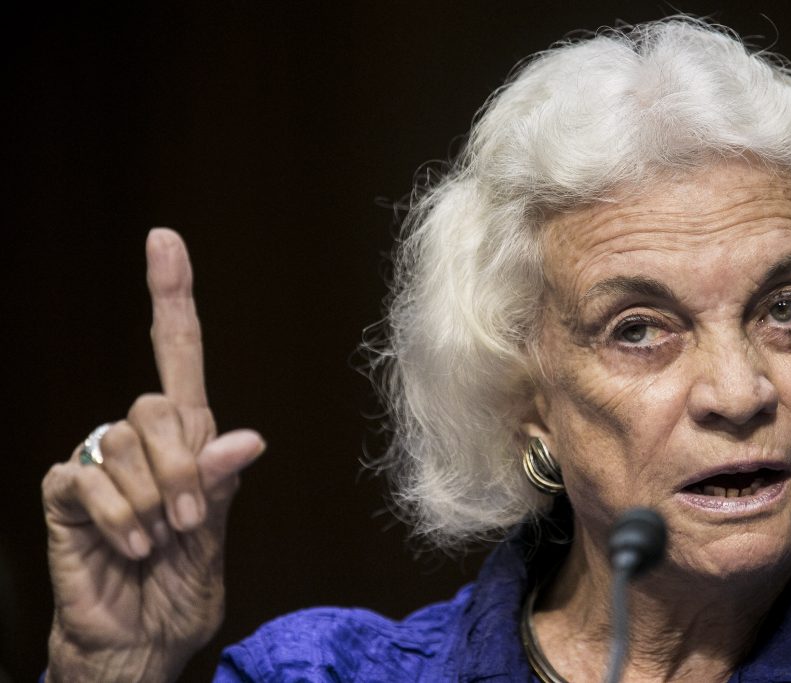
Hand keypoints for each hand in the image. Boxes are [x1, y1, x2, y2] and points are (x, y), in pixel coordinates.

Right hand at [42, 229, 264, 681]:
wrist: (142, 639)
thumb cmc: (181, 584)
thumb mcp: (215, 531)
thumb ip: (221, 481)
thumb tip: (248, 436)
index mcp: (187, 439)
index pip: (177, 354)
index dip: (171, 296)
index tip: (165, 240)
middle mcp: (142, 440)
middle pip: (159, 404)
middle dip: (183, 469)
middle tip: (188, 524)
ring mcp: (101, 461)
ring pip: (125, 442)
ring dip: (151, 500)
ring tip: (157, 541)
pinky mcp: (67, 489)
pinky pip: (88, 475)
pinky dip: (117, 516)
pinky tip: (127, 545)